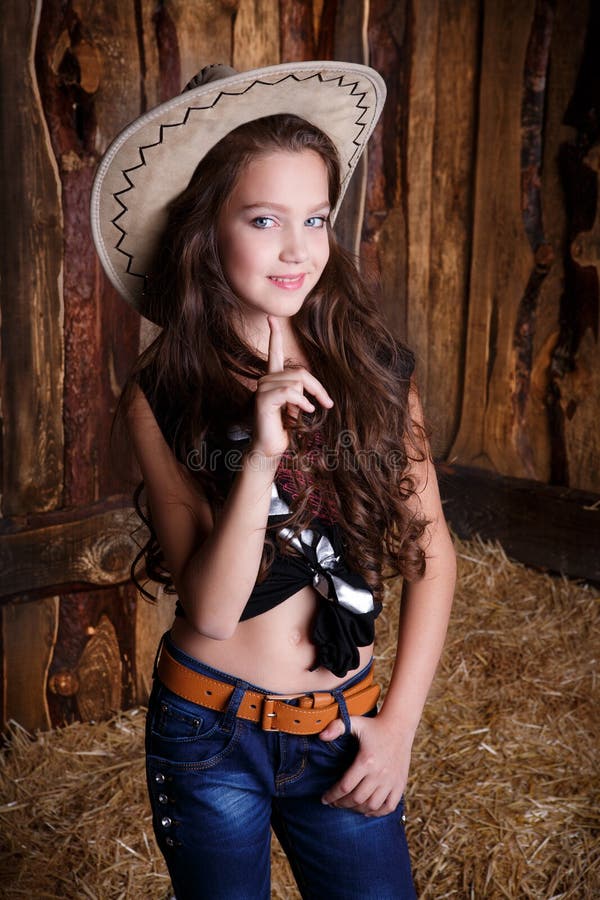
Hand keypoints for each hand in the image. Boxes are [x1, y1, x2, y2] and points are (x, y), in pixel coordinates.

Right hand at [251, 315, 333, 458]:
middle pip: (299, 371)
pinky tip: (307, 412)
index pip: (273, 352)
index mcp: (272, 378)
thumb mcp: (295, 405)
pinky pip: (290, 392)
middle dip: (317, 387)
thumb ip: (300, 390)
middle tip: (327, 403)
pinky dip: (302, 402)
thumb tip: (311, 385)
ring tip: (310, 411)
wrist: (270, 447)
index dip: (273, 334)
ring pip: (296, 381)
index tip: (271, 318)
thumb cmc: (284, 428)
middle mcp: (265, 380)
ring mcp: (262, 389)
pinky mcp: (263, 400)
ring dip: (309, 397)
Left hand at [319, 714, 412, 816]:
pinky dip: (377, 812)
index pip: (345, 786)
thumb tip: (321, 736)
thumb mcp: (355, 723)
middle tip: (334, 803)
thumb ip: (336, 727)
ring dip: (357, 809)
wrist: (399, 726)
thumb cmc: (374, 726)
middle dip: (342, 804)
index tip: (324, 799)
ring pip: (372, 805)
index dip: (332, 795)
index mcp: (366, 761)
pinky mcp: (400, 784)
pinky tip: (367, 809)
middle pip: (356, 799)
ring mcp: (391, 781)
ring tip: (348, 805)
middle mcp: (379, 773)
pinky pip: (389, 806)